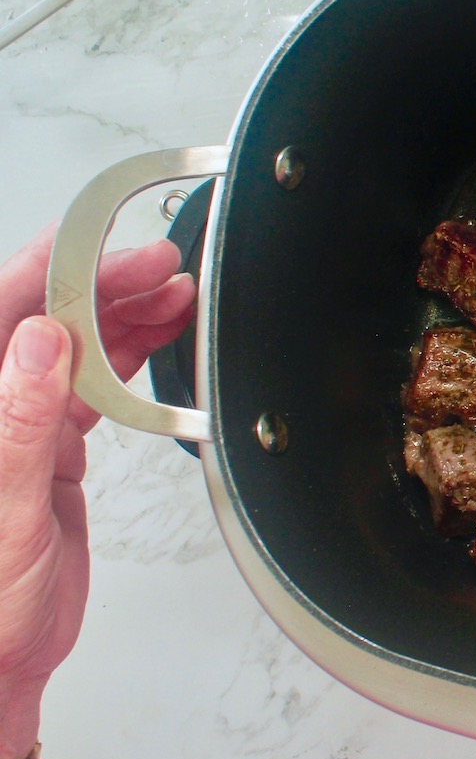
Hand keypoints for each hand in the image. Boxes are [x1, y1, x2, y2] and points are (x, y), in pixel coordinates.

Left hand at [0, 225, 195, 758]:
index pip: (11, 309)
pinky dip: (131, 361)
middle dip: (107, 283)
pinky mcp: (55, 450)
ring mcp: (24, 425)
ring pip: (79, 348)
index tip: (118, 249)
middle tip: (164, 267)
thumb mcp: (4, 509)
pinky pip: (97, 388)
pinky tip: (159, 342)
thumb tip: (42, 340)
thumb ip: (21, 420)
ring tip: (175, 293)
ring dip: (125, 316)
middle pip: (50, 319)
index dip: (66, 268)